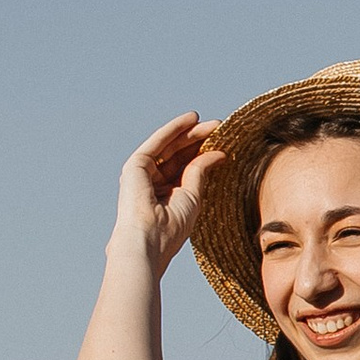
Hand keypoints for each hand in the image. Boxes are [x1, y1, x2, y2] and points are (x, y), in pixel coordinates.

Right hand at [113, 113, 223, 280]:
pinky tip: (191, 119)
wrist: (149, 240)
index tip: (224, 143)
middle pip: (178, 154)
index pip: (186, 167)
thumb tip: (217, 152)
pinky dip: (174, 129)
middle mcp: (152, 182)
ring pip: (169, 146)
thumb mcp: (193, 195)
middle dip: (199, 140)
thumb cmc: (171, 227)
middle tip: (221, 127)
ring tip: (212, 122)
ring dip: (190, 132)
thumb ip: (200, 171)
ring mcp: (142, 173)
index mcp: (165, 194)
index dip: (204, 153)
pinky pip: (158, 142)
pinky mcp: (135, 165)